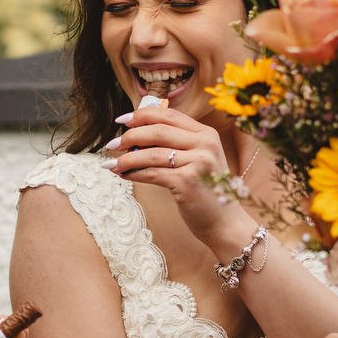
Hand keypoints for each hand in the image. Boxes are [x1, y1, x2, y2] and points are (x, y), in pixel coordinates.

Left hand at [103, 104, 236, 241]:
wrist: (225, 223)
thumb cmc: (205, 191)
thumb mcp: (198, 160)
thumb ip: (176, 144)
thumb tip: (135, 136)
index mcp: (207, 134)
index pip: (169, 115)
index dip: (142, 114)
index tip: (122, 120)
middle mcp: (205, 144)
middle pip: (158, 131)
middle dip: (130, 136)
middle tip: (113, 144)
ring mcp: (198, 162)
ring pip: (151, 154)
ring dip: (127, 159)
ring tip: (112, 164)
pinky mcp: (187, 182)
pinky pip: (152, 173)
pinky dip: (134, 174)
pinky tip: (123, 175)